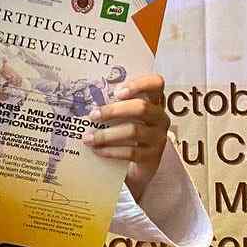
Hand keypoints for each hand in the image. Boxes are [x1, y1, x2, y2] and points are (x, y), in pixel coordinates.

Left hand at [83, 73, 169, 201]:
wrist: (139, 162)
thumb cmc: (127, 129)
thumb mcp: (124, 114)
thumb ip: (114, 104)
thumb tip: (87, 99)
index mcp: (154, 100)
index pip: (155, 83)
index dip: (138, 84)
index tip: (116, 92)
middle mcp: (160, 117)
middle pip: (141, 107)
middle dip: (114, 110)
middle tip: (92, 115)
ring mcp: (158, 137)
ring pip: (134, 131)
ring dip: (107, 135)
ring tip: (88, 138)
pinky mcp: (153, 156)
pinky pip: (131, 152)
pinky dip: (111, 151)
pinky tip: (97, 150)